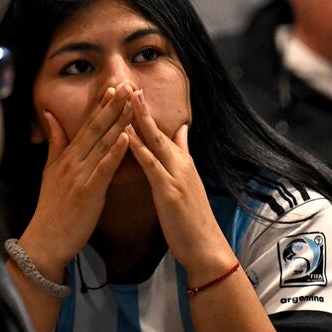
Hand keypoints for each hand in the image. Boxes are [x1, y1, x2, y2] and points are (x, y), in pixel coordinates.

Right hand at [20, 85, 132, 278]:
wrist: (45, 240)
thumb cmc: (52, 208)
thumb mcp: (49, 171)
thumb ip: (55, 143)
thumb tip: (50, 116)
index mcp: (67, 156)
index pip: (86, 125)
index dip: (101, 106)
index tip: (114, 87)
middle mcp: (73, 161)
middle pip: (96, 128)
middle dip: (113, 106)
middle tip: (128, 85)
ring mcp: (80, 175)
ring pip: (102, 143)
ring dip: (118, 122)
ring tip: (132, 103)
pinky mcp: (88, 192)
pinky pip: (104, 168)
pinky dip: (115, 152)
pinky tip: (127, 137)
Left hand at [126, 89, 235, 280]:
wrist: (206, 247)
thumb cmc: (192, 220)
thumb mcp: (188, 183)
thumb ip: (183, 156)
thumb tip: (182, 132)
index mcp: (183, 163)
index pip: (164, 132)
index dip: (149, 112)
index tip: (135, 91)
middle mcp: (181, 164)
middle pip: (158, 130)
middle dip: (142, 107)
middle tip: (128, 84)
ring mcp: (176, 176)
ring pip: (155, 142)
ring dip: (139, 119)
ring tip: (126, 99)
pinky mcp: (170, 190)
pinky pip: (151, 165)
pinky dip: (139, 148)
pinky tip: (127, 136)